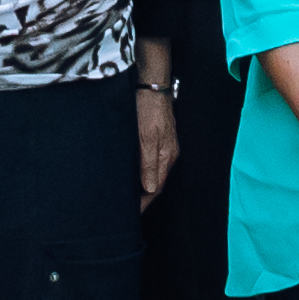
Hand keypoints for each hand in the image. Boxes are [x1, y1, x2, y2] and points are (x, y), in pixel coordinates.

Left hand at [133, 77, 177, 203]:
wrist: (151, 85)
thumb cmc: (148, 109)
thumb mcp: (146, 137)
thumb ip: (148, 163)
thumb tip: (149, 188)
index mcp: (166, 157)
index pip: (155, 187)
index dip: (144, 202)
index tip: (133, 214)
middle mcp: (168, 154)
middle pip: (156, 183)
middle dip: (145, 198)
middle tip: (130, 210)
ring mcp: (164, 146)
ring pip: (154, 173)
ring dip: (144, 186)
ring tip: (131, 196)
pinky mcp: (158, 139)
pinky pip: (152, 162)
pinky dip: (143, 172)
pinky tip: (135, 173)